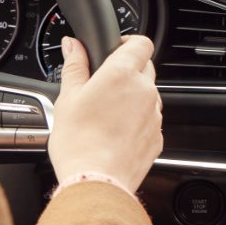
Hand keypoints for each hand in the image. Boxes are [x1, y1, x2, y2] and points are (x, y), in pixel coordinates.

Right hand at [49, 34, 162, 192]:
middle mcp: (145, 91)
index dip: (128, 42)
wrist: (95, 182)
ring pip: (148, 95)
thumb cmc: (79, 142)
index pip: (141, 43)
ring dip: (133, 97)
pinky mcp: (157, 136)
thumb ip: (75, 66)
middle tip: (103, 85)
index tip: (115, 49)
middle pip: (145, 67)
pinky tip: (115, 132)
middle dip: (127, 71)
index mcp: (122, 74)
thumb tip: (73, 45)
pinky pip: (150, 119)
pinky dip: (137, 120)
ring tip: (106, 114)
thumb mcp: (68, 98)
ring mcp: (154, 115)